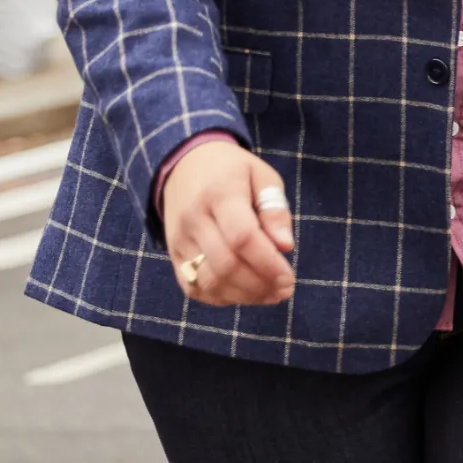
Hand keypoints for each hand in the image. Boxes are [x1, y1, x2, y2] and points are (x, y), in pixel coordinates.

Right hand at [162, 142, 294, 307]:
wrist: (182, 164)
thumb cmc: (230, 170)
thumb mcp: (261, 175)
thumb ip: (274, 209)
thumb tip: (286, 246)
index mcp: (220, 193)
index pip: (241, 236)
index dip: (267, 263)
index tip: (289, 276)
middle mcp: (194, 219)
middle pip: (226, 264)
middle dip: (259, 284)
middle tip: (285, 289)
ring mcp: (180, 240)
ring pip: (209, 281)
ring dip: (243, 295)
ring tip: (270, 294)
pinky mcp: (173, 255)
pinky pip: (194, 287)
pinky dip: (221, 297)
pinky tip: (244, 293)